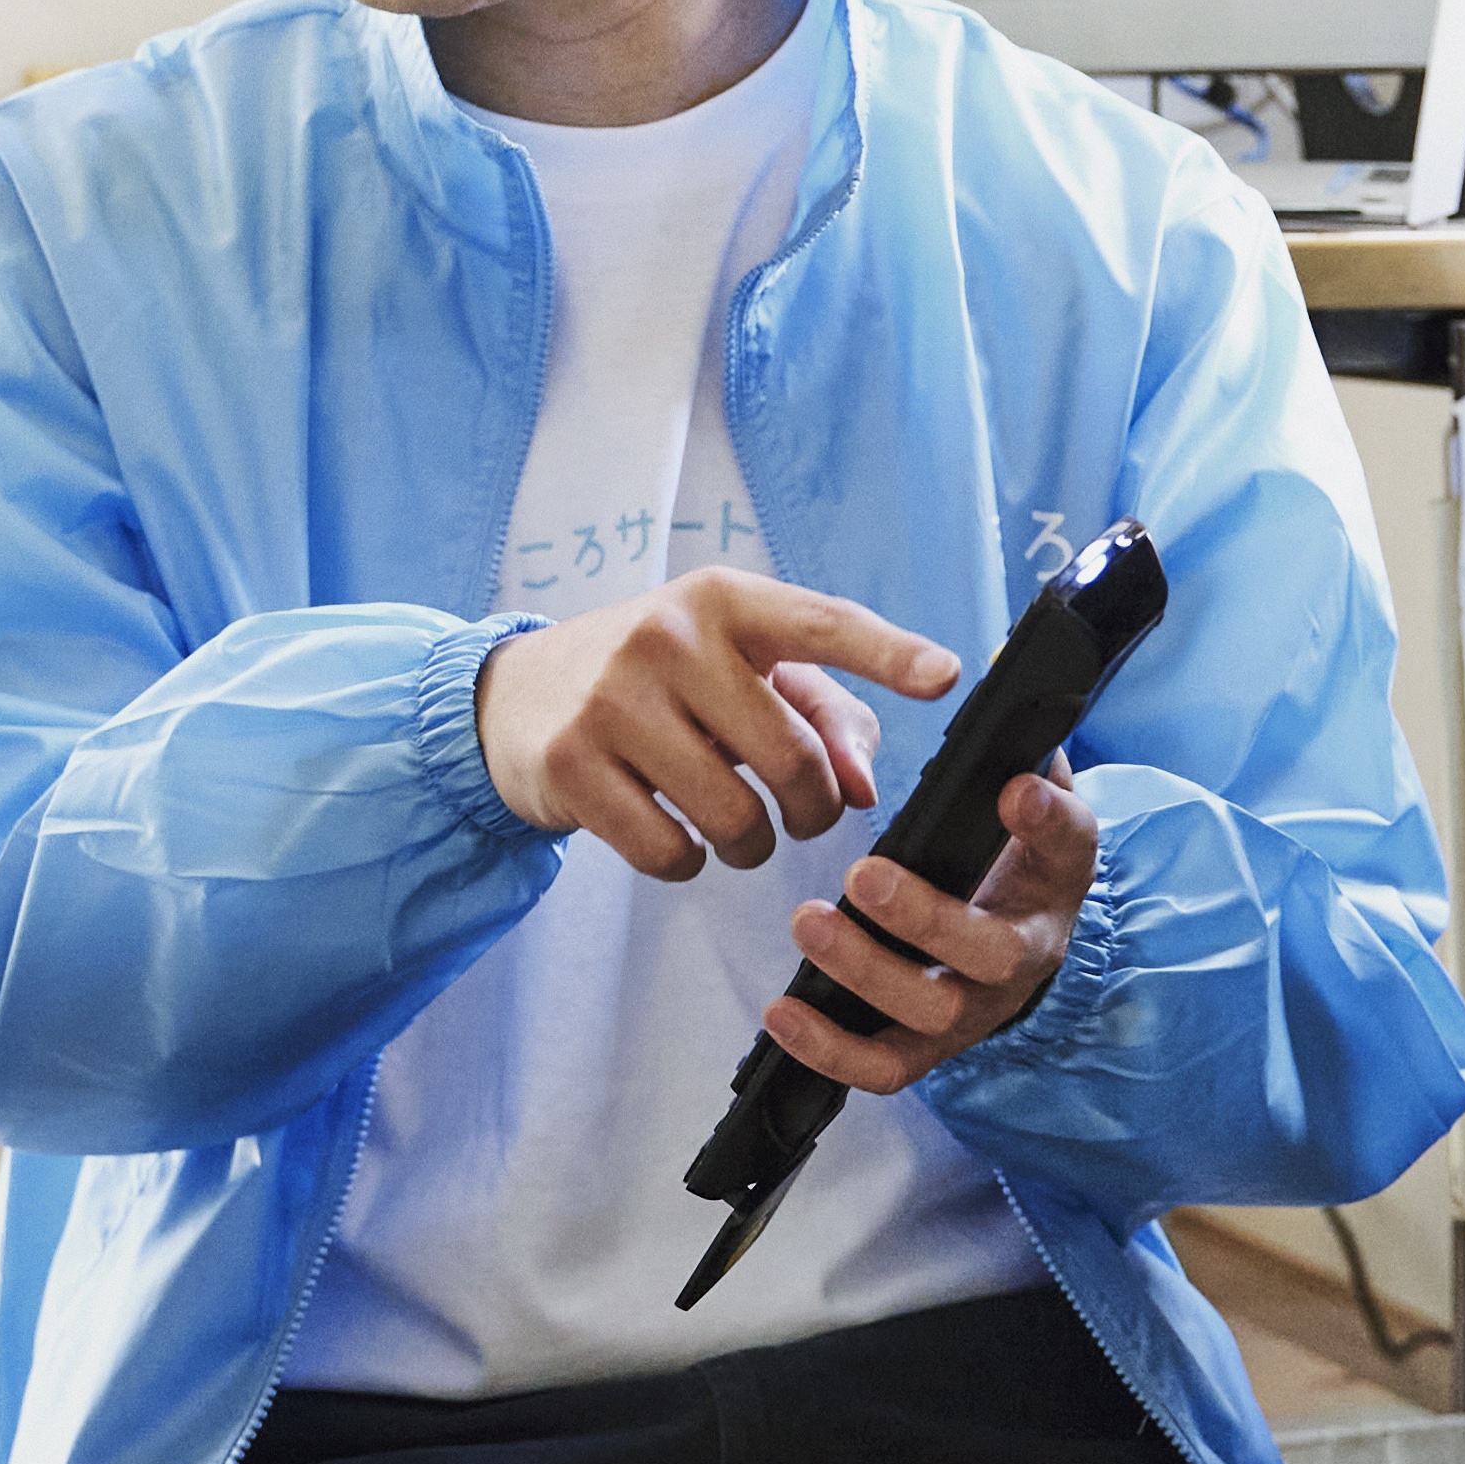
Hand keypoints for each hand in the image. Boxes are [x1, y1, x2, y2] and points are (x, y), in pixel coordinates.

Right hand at [477, 570, 954, 880]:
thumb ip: (823, 719)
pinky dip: (688, 863)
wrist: (518, 693)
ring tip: (739, 829)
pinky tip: (676, 839)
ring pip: (734, 816)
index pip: (821, 623)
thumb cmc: (660, 682)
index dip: (889, 653)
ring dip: (753, 845)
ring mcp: (613, 699)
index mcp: (723, 600)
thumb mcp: (738, 670)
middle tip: (802, 815)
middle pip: (791, 758)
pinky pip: (669, 850)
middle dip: (814, 809)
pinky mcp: (572, 762)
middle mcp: (667, 637)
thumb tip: (864, 789)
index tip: (946, 677)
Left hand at [764, 769, 1099, 1092]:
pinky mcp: (926, 1047)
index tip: (1014, 791)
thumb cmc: (1007, 860)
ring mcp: (975, 1011)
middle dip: (923, 917)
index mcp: (1054, 882)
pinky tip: (782, 1014)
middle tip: (862, 874)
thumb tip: (1019, 766)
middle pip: (992, 956)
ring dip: (864, 971)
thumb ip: (1027, 778)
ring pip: (932, 1014)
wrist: (1008, 932)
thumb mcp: (1026, 806)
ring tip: (808, 922)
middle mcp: (1024, 958)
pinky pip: (885, 1067)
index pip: (1068, 847)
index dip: (1046, 822)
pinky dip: (831, 1049)